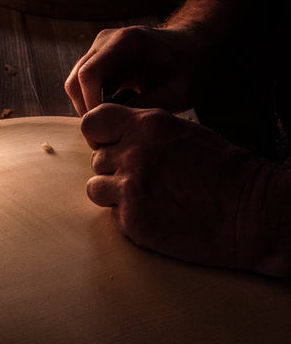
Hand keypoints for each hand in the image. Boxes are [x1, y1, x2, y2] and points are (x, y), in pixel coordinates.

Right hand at [65, 26, 202, 114]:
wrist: (194, 50)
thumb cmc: (190, 68)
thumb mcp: (177, 93)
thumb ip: (145, 107)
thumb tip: (114, 124)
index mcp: (125, 42)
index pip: (88, 75)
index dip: (91, 105)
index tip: (108, 127)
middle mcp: (105, 42)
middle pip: (75, 82)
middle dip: (88, 112)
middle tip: (108, 135)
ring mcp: (99, 51)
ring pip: (76, 87)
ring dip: (90, 110)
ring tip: (115, 125)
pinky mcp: (99, 63)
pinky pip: (85, 89)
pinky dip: (95, 106)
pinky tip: (117, 115)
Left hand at [82, 103, 267, 269]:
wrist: (250, 213)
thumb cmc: (223, 170)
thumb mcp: (183, 132)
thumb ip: (143, 133)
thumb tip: (114, 140)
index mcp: (147, 126)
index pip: (93, 122)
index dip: (99, 135)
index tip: (109, 144)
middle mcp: (133, 155)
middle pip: (97, 159)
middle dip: (114, 168)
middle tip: (144, 177)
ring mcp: (130, 189)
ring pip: (95, 188)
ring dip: (114, 193)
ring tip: (145, 196)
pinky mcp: (132, 221)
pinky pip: (113, 215)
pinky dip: (129, 216)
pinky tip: (156, 215)